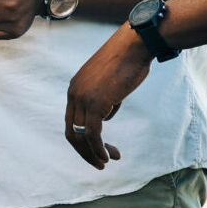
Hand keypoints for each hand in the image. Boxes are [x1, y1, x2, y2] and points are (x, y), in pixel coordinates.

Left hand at [65, 26, 150, 168]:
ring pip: (81, 136)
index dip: (84, 138)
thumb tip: (105, 116)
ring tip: (106, 162)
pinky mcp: (95, 103)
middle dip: (84, 150)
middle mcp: (73, 93)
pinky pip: (92, 134)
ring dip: (93, 153)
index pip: (72, 120)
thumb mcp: (111, 82)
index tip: (101, 147)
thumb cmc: (129, 60)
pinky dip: (98, 149)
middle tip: (100, 162)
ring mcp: (82, 98)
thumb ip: (105, 100)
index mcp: (75, 87)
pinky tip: (107, 157)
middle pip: (71, 131)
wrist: (135, 44)